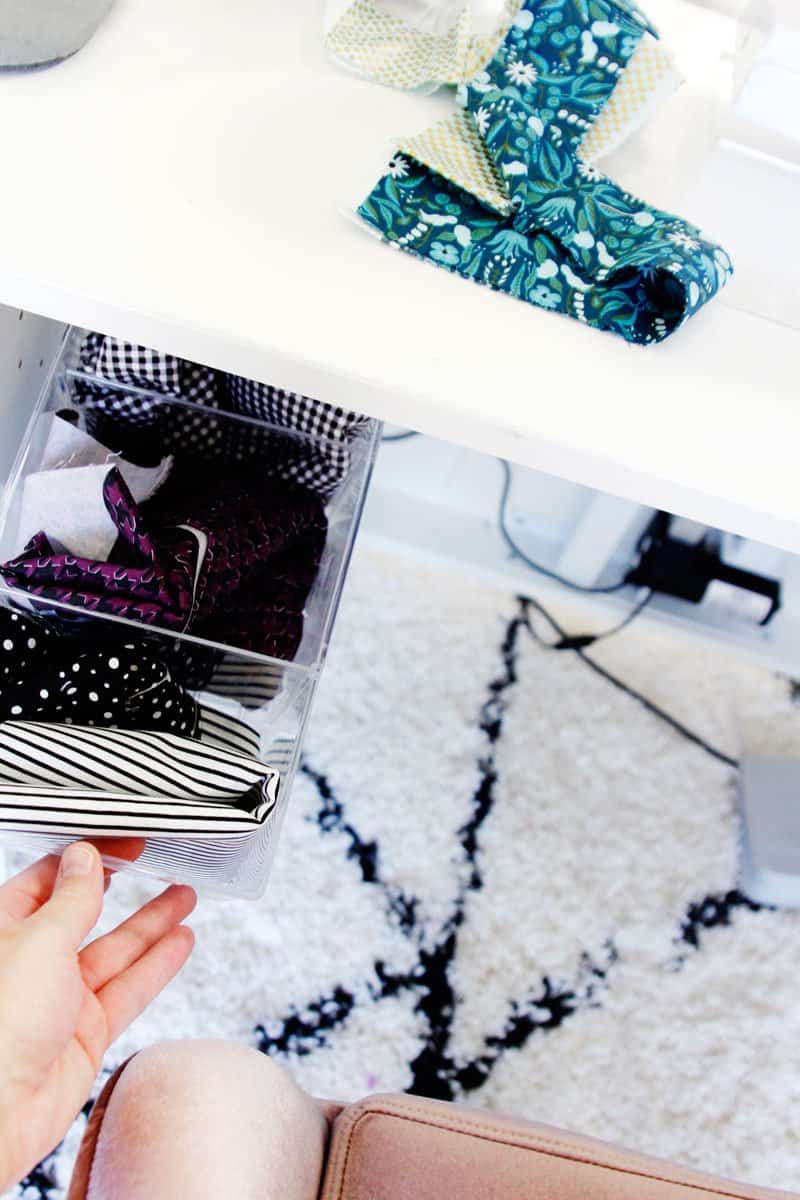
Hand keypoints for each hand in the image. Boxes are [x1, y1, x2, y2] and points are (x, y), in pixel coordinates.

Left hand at [0, 840, 195, 1189]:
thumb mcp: (38, 939)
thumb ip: (72, 898)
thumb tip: (85, 858)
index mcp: (2, 930)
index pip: (49, 879)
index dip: (88, 856)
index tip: (123, 840)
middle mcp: (28, 963)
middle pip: (84, 913)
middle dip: (123, 886)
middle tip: (157, 859)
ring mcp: (57, 1001)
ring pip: (114, 952)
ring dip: (152, 923)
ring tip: (187, 894)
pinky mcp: (83, 1035)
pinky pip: (128, 991)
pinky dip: (157, 965)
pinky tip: (181, 941)